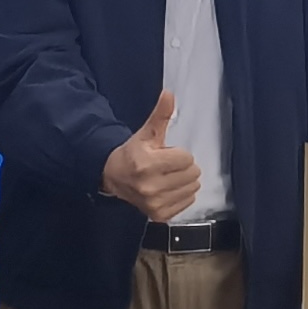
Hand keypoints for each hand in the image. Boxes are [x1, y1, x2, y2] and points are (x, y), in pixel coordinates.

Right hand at [103, 89, 200, 220]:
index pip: (187, 158)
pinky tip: (168, 189)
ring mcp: (155, 203)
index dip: (179, 154)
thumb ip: (160, 115)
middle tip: (167, 166)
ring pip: (192, 188)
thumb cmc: (134, 153)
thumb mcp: (146, 133)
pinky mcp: (158, 215)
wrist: (115, 177)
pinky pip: (188, 202)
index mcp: (147, 164)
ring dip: (185, 181)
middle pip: (192, 174)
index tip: (166, 154)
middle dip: (184, 167)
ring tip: (167, 177)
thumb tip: (169, 93)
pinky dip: (182, 194)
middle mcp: (150, 186)